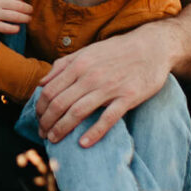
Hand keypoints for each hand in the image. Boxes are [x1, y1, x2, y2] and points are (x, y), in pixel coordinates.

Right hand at [0, 0, 32, 33]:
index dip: (24, 0)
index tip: (25, 4)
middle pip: (20, 6)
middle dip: (28, 10)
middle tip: (30, 13)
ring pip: (16, 17)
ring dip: (25, 19)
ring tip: (28, 19)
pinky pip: (8, 28)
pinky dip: (16, 29)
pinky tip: (17, 28)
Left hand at [37, 21, 179, 146]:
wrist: (152, 47)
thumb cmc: (116, 50)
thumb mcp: (87, 51)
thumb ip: (62, 65)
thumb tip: (41, 83)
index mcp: (79, 65)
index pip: (50, 90)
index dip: (40, 108)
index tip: (38, 119)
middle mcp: (90, 76)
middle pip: (60, 103)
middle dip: (47, 122)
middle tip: (42, 134)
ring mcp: (109, 87)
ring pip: (78, 112)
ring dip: (62, 129)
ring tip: (54, 140)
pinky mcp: (128, 97)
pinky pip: (108, 118)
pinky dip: (94, 133)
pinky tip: (83, 144)